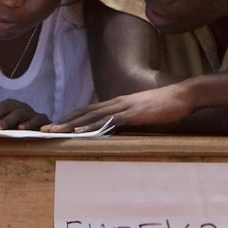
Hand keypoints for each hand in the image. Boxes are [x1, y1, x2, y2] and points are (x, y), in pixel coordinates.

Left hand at [0, 98, 48, 130]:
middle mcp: (18, 106)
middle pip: (3, 107)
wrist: (43, 129)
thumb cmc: (19, 129)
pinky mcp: (43, 119)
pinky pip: (37, 119)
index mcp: (7, 106)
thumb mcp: (3, 127)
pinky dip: (30, 123)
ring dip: (7, 120)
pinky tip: (22, 128)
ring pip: (19, 113)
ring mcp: (31, 112)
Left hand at [44, 85, 191, 132]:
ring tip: (54, 132)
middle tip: (43, 131)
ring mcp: (124, 107)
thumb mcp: (142, 114)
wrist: (185, 95)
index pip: (87, 111)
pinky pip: (108, 121)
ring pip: (90, 116)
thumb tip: (116, 131)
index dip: (69, 118)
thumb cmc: (166, 107)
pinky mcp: (133, 114)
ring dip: (70, 125)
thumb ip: (128, 121)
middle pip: (83, 113)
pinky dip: (92, 126)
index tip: (54, 126)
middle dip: (62, 122)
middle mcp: (116, 103)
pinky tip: (79, 132)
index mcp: (117, 103)